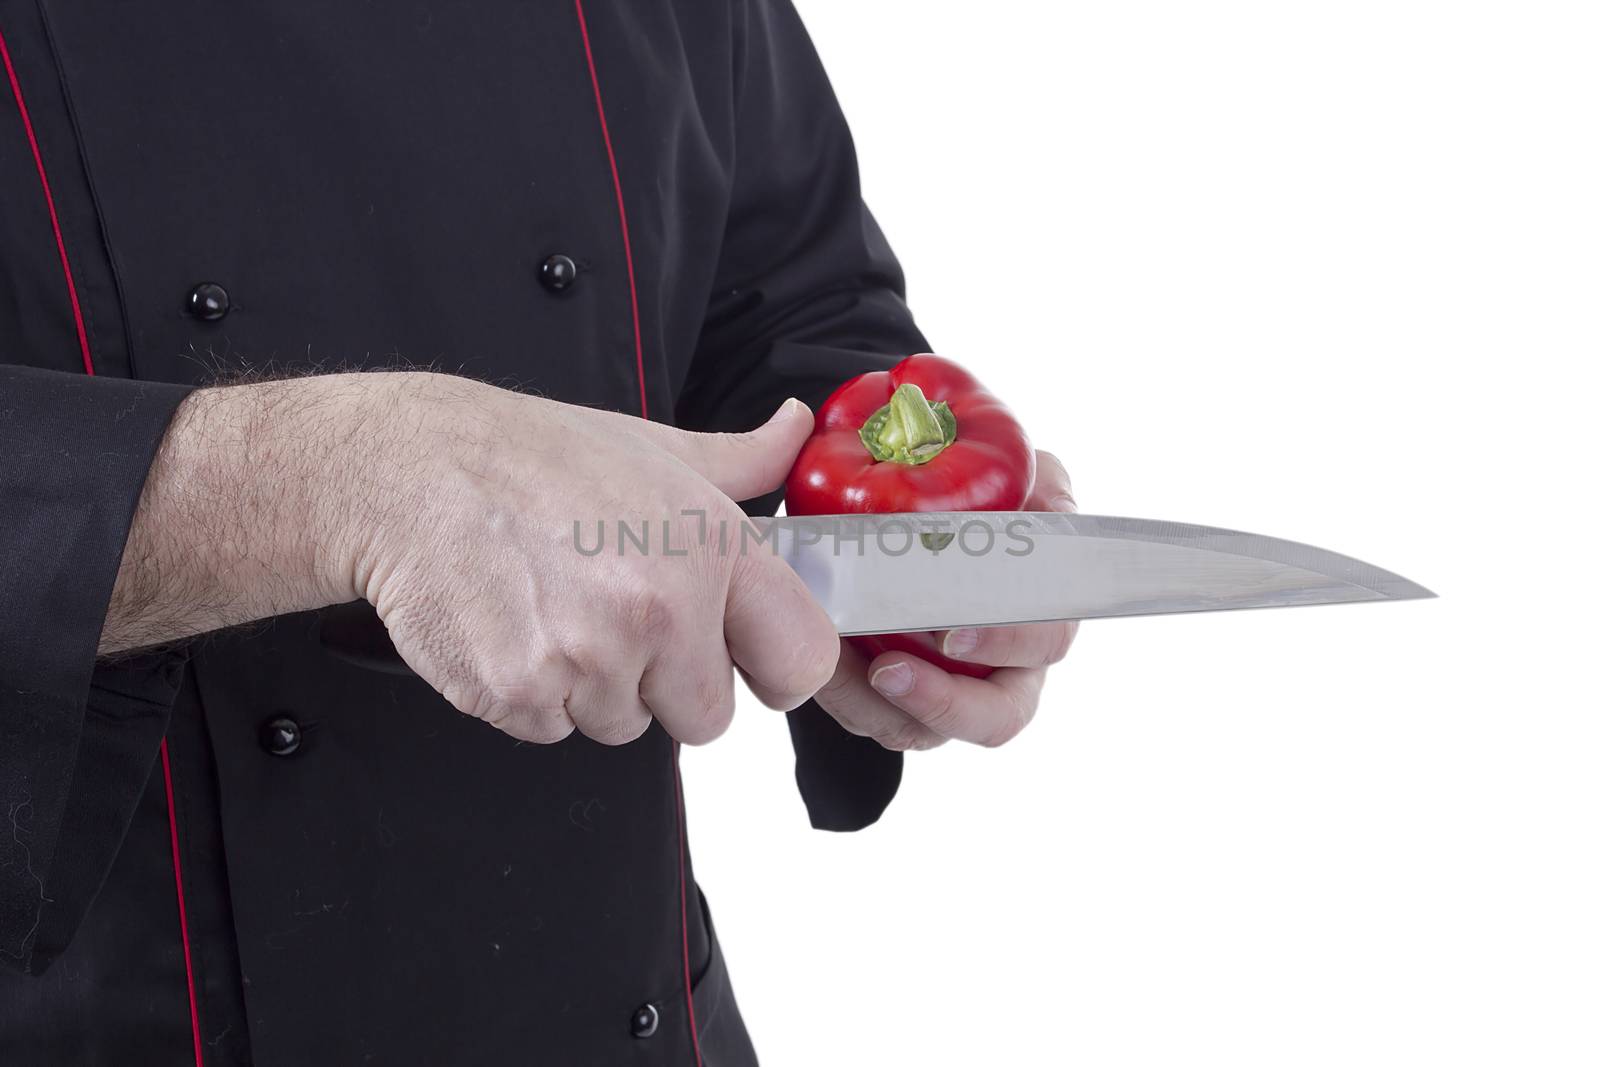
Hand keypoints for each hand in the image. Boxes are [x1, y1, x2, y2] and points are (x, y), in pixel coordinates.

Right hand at [342, 375, 839, 745]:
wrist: (409, 471)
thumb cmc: (532, 458)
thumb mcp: (653, 446)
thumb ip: (742, 458)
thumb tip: (799, 428)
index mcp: (712, 548)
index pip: (801, 660)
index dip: (772, 667)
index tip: (742, 657)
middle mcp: (661, 607)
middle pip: (706, 717)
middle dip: (666, 684)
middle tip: (612, 615)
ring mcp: (590, 656)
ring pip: (622, 724)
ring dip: (592, 687)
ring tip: (553, 607)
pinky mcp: (520, 693)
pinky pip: (551, 730)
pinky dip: (531, 696)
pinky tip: (514, 628)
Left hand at [812, 450, 1076, 749]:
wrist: (917, 504)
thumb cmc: (982, 496)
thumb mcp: (1019, 472)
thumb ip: (1036, 479)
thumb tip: (1037, 496)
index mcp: (1042, 611)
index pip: (1046, 643)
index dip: (1007, 643)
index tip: (954, 633)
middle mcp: (1002, 666)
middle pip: (994, 717)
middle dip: (943, 702)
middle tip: (888, 671)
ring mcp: (947, 688)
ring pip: (921, 728)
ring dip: (874, 704)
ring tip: (832, 664)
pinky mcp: (890, 696)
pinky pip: (867, 714)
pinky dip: (837, 691)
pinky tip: (811, 654)